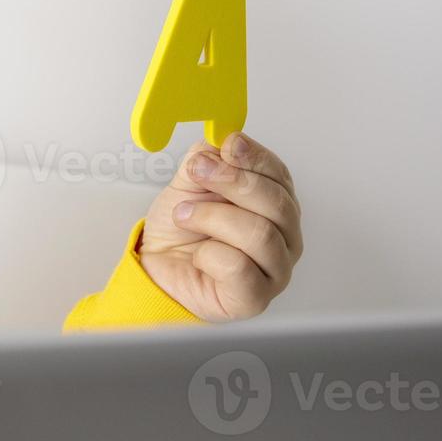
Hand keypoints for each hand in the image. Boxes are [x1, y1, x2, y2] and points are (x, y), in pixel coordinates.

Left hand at [138, 132, 302, 321]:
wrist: (156, 268)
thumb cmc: (181, 231)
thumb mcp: (188, 185)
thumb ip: (206, 161)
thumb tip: (219, 142)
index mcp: (276, 204)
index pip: (280, 175)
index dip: (254, 157)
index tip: (228, 144)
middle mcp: (284, 237)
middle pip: (278, 203)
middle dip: (233, 182)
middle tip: (198, 173)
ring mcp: (276, 270)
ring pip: (259, 234)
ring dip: (212, 217)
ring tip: (184, 216)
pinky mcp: (255, 298)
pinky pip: (239, 267)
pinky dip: (210, 254)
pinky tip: (198, 254)